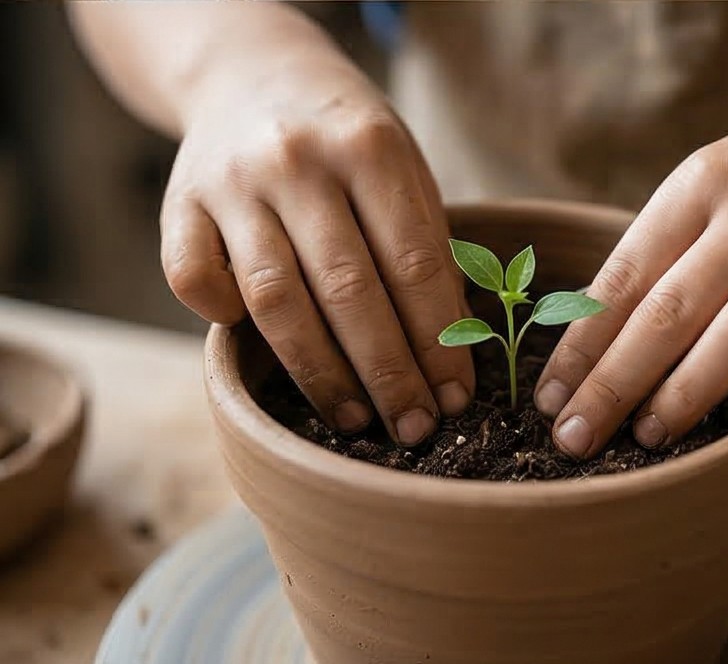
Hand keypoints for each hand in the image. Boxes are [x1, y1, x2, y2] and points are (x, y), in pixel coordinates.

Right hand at [160, 51, 471, 444]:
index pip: (413, 264)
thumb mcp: (402, 170)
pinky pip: (192, 279)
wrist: (252, 75)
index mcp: (368, 146)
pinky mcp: (177, 203)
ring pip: (274, 299)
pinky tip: (263, 353)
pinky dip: (223, 320)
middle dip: (388, 374)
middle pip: (347, 291)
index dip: (439, 342)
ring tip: (355, 421)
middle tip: (413, 429)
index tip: (456, 399)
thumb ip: (424, 246)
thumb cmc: (346, 140)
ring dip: (319, 374)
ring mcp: (231, 182)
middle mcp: (296, 161)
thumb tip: (451, 351)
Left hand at [534, 78, 727, 457]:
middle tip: (575, 439)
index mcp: (701, 183)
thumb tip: (587, 347)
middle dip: (614, 384)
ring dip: (690, 391)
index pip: (624, 277)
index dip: (582, 345)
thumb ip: (660, 253)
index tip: (548, 400)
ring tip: (649, 437)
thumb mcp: (707, 187)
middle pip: (672, 310)